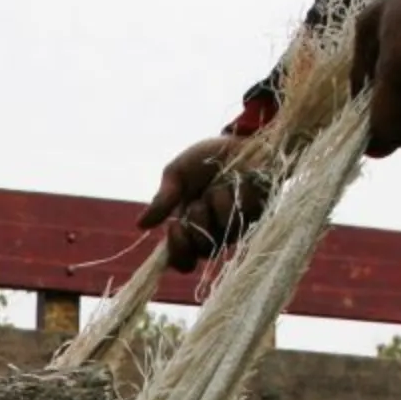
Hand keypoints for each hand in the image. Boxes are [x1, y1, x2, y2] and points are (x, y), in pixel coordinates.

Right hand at [138, 135, 270, 273]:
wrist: (239, 140)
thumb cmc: (207, 158)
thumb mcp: (178, 173)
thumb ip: (163, 199)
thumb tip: (141, 225)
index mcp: (190, 228)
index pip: (182, 260)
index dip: (178, 250)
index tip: (175, 227)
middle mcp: (214, 233)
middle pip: (203, 249)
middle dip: (198, 221)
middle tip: (200, 199)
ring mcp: (237, 226)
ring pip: (224, 230)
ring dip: (219, 202)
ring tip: (222, 184)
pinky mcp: (259, 215)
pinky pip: (245, 211)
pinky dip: (239, 191)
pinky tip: (242, 180)